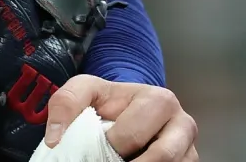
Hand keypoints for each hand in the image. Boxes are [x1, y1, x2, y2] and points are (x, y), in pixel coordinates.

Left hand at [44, 75, 197, 160]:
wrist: (131, 111)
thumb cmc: (111, 103)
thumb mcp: (87, 91)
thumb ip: (67, 103)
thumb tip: (56, 140)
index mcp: (160, 101)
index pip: (131, 137)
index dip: (107, 149)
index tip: (90, 153)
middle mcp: (183, 125)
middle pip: (159, 157)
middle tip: (106, 160)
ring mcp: (190, 149)